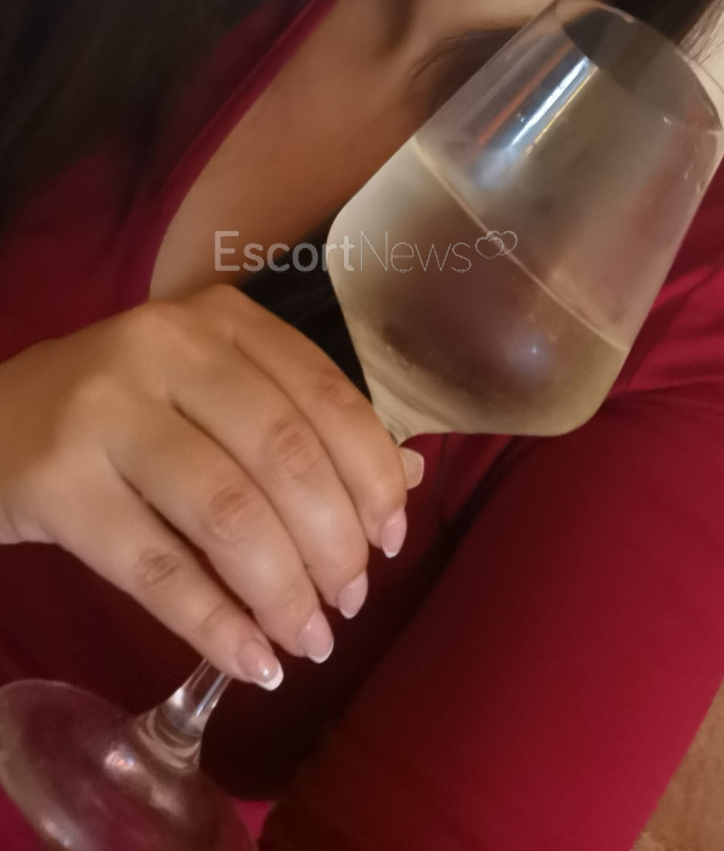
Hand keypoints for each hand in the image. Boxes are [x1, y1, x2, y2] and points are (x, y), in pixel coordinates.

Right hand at [0, 285, 423, 687]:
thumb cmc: (123, 411)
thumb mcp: (212, 395)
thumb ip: (304, 424)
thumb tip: (409, 480)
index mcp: (221, 321)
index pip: (327, 396)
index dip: (372, 475)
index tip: (391, 540)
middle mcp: (166, 348)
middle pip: (286, 455)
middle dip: (334, 543)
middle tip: (350, 602)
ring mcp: (105, 411)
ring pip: (228, 513)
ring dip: (284, 592)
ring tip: (308, 640)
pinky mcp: (56, 482)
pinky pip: (157, 568)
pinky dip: (216, 625)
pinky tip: (252, 661)